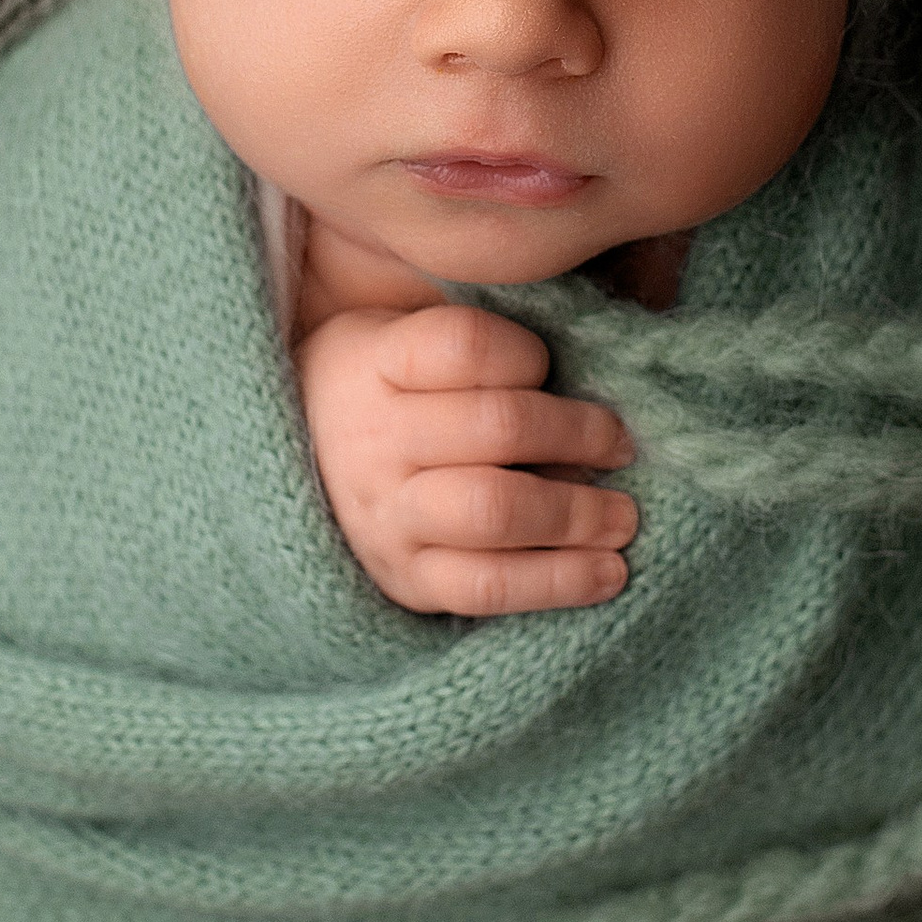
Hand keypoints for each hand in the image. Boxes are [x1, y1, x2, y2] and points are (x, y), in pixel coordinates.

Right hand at [296, 300, 638, 615]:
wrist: (298, 465)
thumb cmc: (388, 387)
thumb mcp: (407, 333)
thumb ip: (484, 342)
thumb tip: (596, 378)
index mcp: (375, 361)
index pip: (465, 345)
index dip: (525, 353)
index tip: (550, 365)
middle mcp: (374, 439)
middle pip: (496, 428)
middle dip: (578, 435)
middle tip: (622, 444)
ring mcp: (386, 516)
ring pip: (495, 511)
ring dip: (578, 513)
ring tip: (624, 516)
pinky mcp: (405, 579)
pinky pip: (488, 588)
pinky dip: (559, 582)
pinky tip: (609, 573)